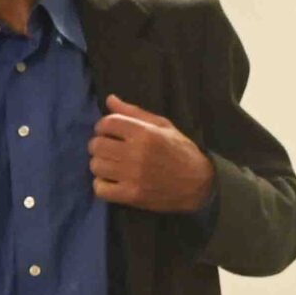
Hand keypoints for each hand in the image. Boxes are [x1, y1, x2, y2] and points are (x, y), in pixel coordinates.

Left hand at [90, 95, 216, 212]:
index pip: (107, 123)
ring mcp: (133, 176)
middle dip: (99, 145)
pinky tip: (112, 181)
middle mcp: (137, 153)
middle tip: (110, 149)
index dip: (102, 126)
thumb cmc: (180, 151)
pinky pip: (100, 189)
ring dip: (100, 165)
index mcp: (145, 133)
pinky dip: (102, 185)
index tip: (108, 132)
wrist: (199, 184)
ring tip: (112, 165)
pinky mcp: (132, 195)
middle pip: (96, 145)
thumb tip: (109, 99)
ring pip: (95, 166)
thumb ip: (134, 113)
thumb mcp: (163, 126)